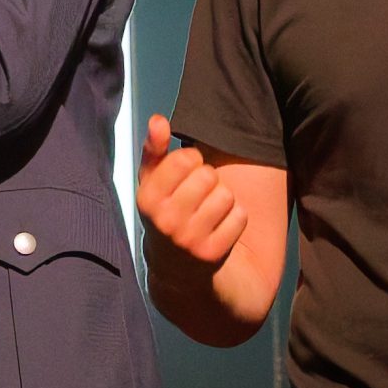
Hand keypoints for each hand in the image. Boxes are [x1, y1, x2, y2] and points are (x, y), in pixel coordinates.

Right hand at [137, 114, 246, 267]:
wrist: (176, 268)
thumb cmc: (165, 212)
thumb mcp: (152, 182)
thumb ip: (154, 149)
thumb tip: (158, 120)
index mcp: (147, 199)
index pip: (186, 158)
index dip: (190, 162)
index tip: (183, 176)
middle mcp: (165, 221)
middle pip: (209, 175)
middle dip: (208, 181)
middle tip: (197, 196)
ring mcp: (189, 240)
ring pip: (227, 195)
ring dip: (222, 200)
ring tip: (208, 211)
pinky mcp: (213, 253)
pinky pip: (240, 217)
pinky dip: (235, 219)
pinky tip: (219, 226)